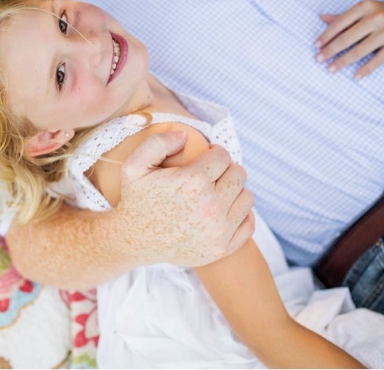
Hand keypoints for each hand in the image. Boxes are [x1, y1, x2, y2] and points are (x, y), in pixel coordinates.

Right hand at [115, 131, 254, 267]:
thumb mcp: (134, 166)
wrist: (134, 241)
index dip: (215, 153)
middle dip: (227, 170)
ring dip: (235, 191)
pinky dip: (241, 215)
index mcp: (193, 181)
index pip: (223, 156)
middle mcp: (210, 205)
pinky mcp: (222, 248)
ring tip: (218, 191)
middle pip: (238, 174)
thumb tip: (185, 135)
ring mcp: (218, 230)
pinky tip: (225, 210)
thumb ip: (158, 143)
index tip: (207, 158)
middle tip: (212, 174)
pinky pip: (249, 224)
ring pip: (246, 197)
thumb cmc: (136, 200)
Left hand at [316, 0, 383, 79]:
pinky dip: (365, 69)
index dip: (326, 36)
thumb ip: (344, 16)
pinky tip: (355, 76)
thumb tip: (321, 18)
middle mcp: (377, 17)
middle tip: (318, 59)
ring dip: (343, 61)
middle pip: (347, 38)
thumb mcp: (366, 10)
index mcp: (365, 6)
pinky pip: (378, 60)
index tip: (316, 46)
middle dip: (330, 50)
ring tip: (331, 69)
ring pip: (360, 50)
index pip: (340, 23)